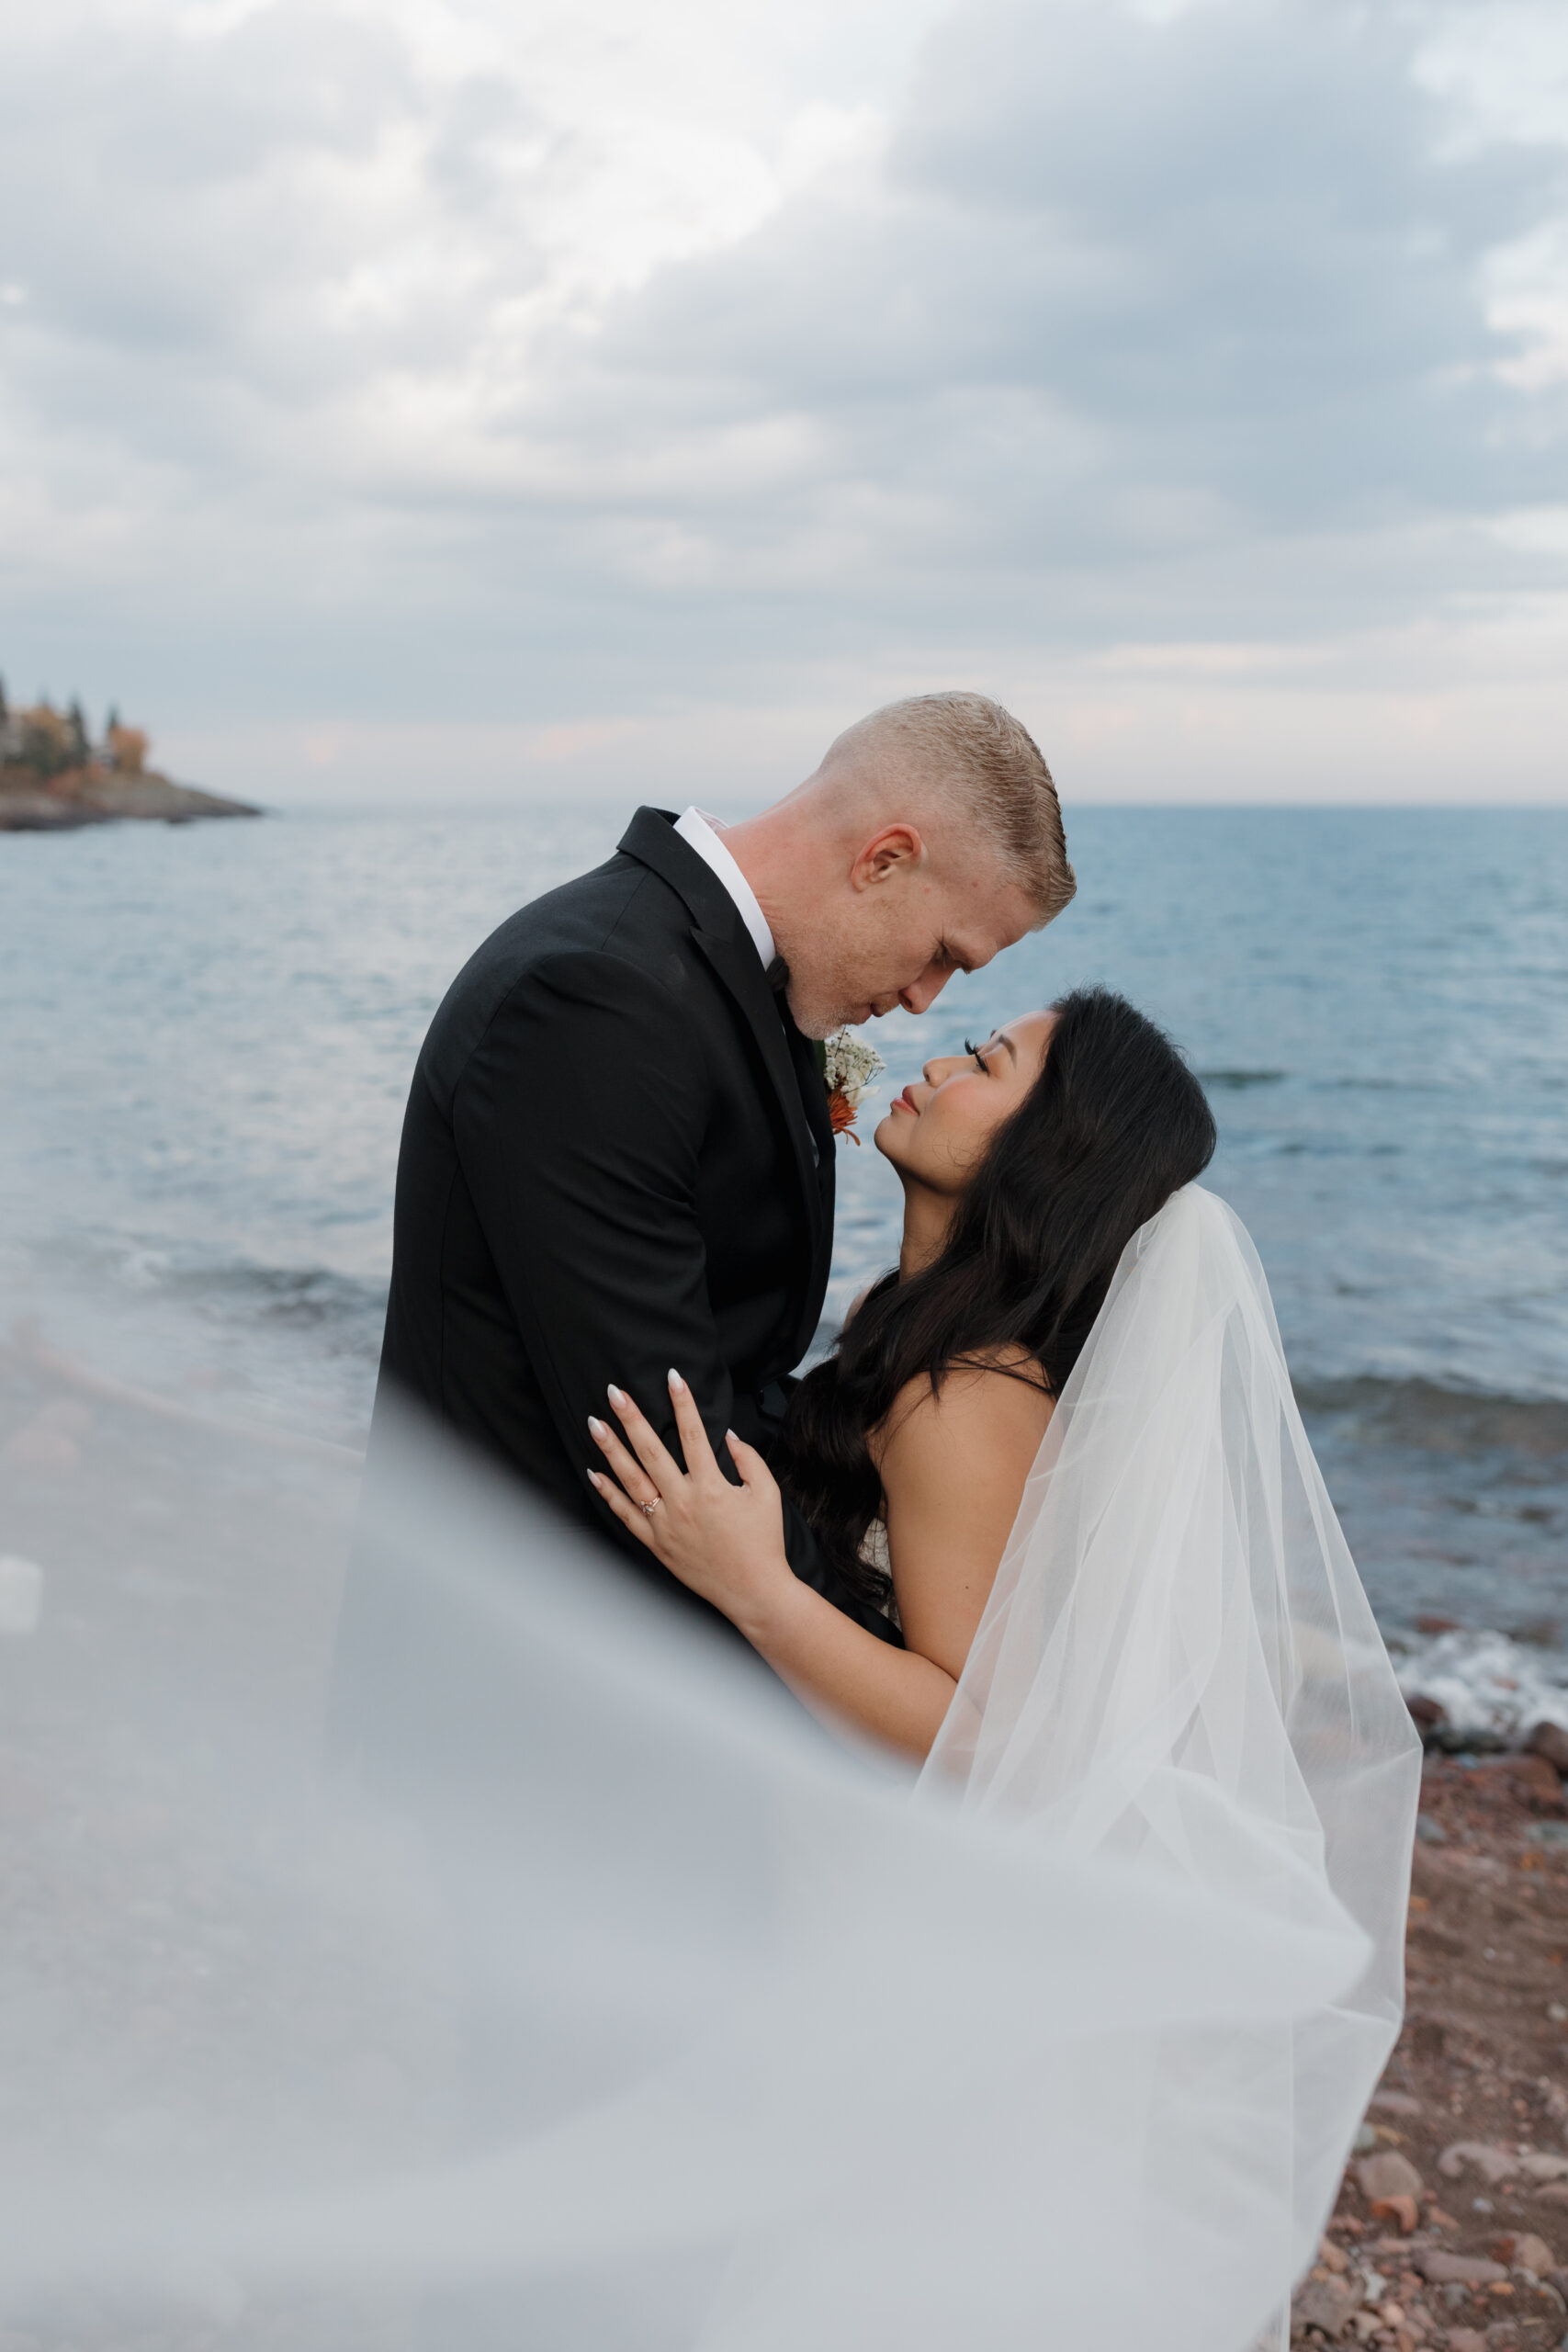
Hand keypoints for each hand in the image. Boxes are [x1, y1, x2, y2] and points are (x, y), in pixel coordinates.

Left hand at [587, 1371, 793, 1639]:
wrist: (754, 1591)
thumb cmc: (763, 1543)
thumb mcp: (767, 1495)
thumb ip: (749, 1460)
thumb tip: (728, 1437)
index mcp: (712, 1487)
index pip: (693, 1434)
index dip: (683, 1403)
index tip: (672, 1377)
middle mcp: (683, 1502)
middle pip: (651, 1451)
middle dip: (632, 1419)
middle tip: (614, 1393)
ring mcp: (665, 1524)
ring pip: (631, 1479)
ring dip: (611, 1450)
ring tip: (595, 1424)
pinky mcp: (656, 1544)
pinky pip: (626, 1515)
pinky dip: (609, 1494)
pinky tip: (596, 1473)